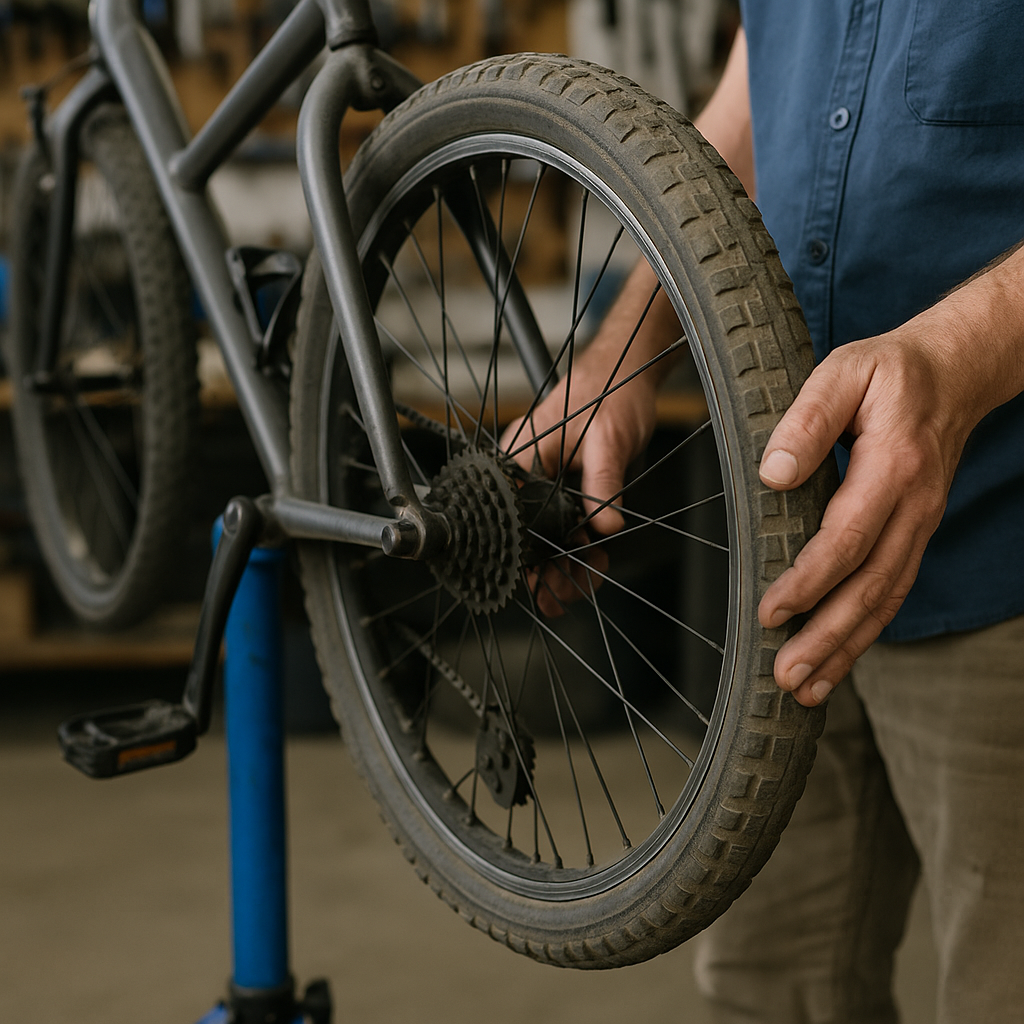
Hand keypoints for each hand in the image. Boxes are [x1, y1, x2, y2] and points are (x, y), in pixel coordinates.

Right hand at [502, 344, 657, 616]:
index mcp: (521, 458)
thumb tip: (606, 524)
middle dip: (547, 569)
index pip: (511, 518)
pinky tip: (595, 562)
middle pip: (528, 534)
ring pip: (549, 534)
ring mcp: (548, 482)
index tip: (539, 585)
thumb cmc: (609, 390)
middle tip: (564, 598)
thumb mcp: (608, 438)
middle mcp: (528, 474)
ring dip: (567, 562)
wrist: (627, 370)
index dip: (524, 556)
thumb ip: (603, 482)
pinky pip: (569, 525)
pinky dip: (581, 546)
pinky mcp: (569, 487)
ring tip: (586, 583)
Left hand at [758, 266, 1023, 705]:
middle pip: (871, 585)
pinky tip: (836, 661)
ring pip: (885, 599)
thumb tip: (774, 473)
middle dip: (829, 637)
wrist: (955, 372)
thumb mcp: (843, 373)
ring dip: (846, 648)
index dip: (810, 579)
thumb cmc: (890, 372)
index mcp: (894, 467)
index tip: (772, 610)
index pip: (849, 537)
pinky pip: (891, 592)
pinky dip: (864, 632)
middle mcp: (914, 507)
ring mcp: (919, 526)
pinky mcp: (912, 535)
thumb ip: (807, 421)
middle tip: (788, 676)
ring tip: (806, 688)